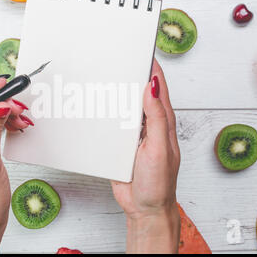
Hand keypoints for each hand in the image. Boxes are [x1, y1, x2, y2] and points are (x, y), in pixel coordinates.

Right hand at [111, 60, 180, 253]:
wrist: (144, 208)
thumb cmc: (158, 182)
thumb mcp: (158, 148)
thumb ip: (156, 118)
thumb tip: (153, 87)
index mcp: (162, 121)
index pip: (158, 86)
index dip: (151, 66)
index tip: (141, 48)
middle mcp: (148, 124)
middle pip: (137, 93)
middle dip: (128, 75)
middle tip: (115, 57)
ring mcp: (132, 134)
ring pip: (121, 107)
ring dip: (112, 94)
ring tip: (100, 77)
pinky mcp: (119, 144)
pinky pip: (110, 125)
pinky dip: (103, 114)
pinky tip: (93, 108)